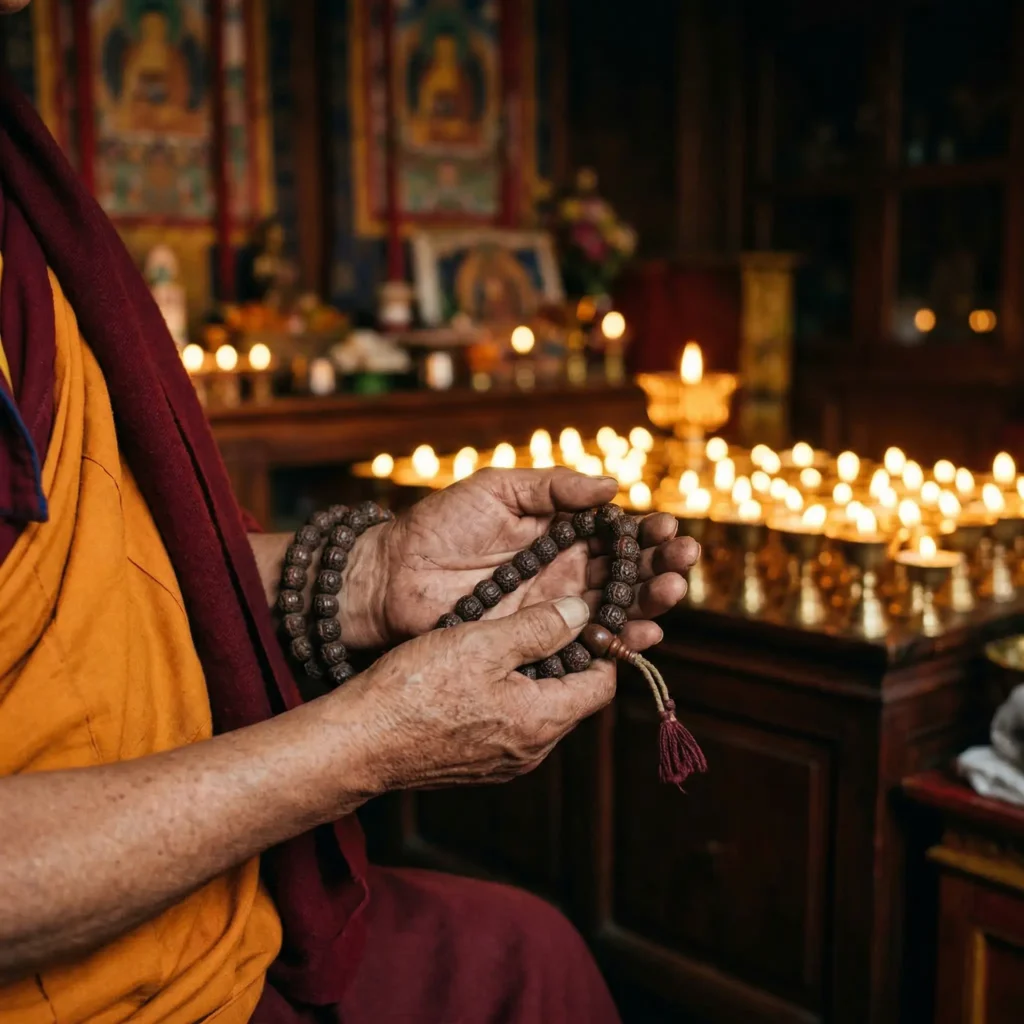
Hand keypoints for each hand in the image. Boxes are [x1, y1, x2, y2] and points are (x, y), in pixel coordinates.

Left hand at [341, 467, 699, 650]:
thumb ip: (553, 487)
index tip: (668, 529)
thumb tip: (610, 485)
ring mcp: (554, 607)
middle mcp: (565, 571)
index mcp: (560, 534)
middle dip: (660, 566)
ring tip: (671, 592)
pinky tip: (644, 633)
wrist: (394, 572)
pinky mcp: (538, 638)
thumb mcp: (498, 488)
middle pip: (626, 573)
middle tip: (683, 561)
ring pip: (615, 608)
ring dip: (649, 602)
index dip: (646, 532)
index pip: (616, 534)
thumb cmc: (441, 524)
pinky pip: (586, 643)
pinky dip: (618, 640)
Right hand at [342, 595, 612, 789]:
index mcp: (541, 721)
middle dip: (568, 659)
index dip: (602, 648)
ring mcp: (503, 761)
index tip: (588, 617)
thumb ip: (538, 628)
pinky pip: (511, 724)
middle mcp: (531, 751)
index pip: (601, 685)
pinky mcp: (478, 763)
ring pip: (540, 710)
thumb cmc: (415, 692)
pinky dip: (509, 695)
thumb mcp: (482, 643)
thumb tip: (582, 613)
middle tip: (549, 618)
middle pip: (573, 698)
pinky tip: (481, 670)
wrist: (359, 742)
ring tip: (512, 638)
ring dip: (536, 676)